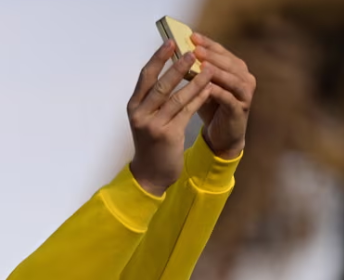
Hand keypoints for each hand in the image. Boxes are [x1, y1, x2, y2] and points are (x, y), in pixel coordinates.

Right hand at [127, 40, 220, 194]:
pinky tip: (209, 89)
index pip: (145, 76)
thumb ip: (155, 97)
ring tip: (209, 69)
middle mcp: (141, 115)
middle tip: (192, 52)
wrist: (151, 174)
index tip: (170, 42)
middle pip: (161, 85)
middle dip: (178, 67)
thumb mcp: (148, 117)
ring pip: (177, 98)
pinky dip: (198, 99)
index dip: (158, 58)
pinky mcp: (168, 136)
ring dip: (195, 82)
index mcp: (134, 106)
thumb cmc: (152, 142)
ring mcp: (153, 126)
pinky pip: (186, 112)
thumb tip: (173, 69)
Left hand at [190, 33, 255, 158]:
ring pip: (233, 79)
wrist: (220, 136)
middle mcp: (243, 77)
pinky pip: (230, 99)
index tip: (192, 36)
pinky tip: (207, 88)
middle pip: (229, 62)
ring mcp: (244, 94)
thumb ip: (194, 71)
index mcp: (234, 68)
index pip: (221, 51)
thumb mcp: (201, 86)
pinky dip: (219, 92)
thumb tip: (176, 54)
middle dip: (212, 55)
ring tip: (201, 65)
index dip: (208, 43)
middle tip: (196, 49)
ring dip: (217, 71)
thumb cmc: (210, 108)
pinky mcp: (240, 110)